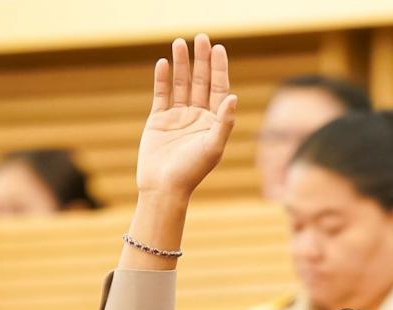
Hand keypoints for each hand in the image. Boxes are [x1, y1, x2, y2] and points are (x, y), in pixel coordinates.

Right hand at [136, 35, 236, 198]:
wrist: (163, 187)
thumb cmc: (192, 172)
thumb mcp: (213, 147)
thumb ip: (224, 123)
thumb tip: (233, 97)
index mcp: (214, 122)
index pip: (219, 89)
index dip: (219, 69)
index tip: (218, 49)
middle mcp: (198, 117)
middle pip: (201, 82)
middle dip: (201, 60)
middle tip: (201, 38)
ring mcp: (178, 117)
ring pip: (181, 84)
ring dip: (181, 64)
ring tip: (179, 43)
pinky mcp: (159, 120)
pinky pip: (161, 94)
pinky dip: (162, 79)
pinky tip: (163, 63)